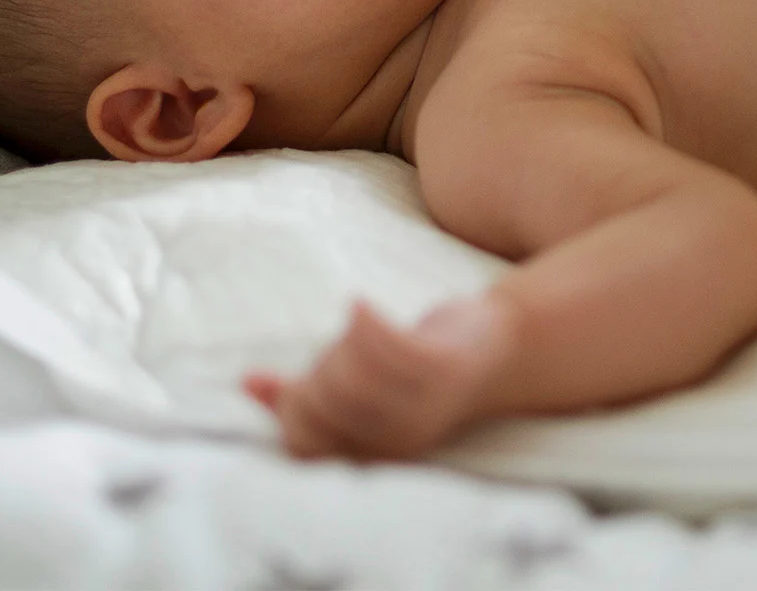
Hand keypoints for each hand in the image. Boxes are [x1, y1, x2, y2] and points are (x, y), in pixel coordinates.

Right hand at [245, 296, 513, 459]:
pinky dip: (365, 322)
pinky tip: (361, 305)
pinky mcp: (443, 366)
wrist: (508, 347)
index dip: (292, 410)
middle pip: (321, 405)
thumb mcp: (364, 387)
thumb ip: (307, 392)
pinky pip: (385, 346)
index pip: (305, 446)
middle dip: (318, 371)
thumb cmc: (422, 368)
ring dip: (343, 346)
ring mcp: (423, 404)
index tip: (304, 382)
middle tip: (343, 351)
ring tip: (361, 331)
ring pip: (347, 376)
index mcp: (378, 450)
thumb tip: (248, 385)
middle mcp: (400, 436)